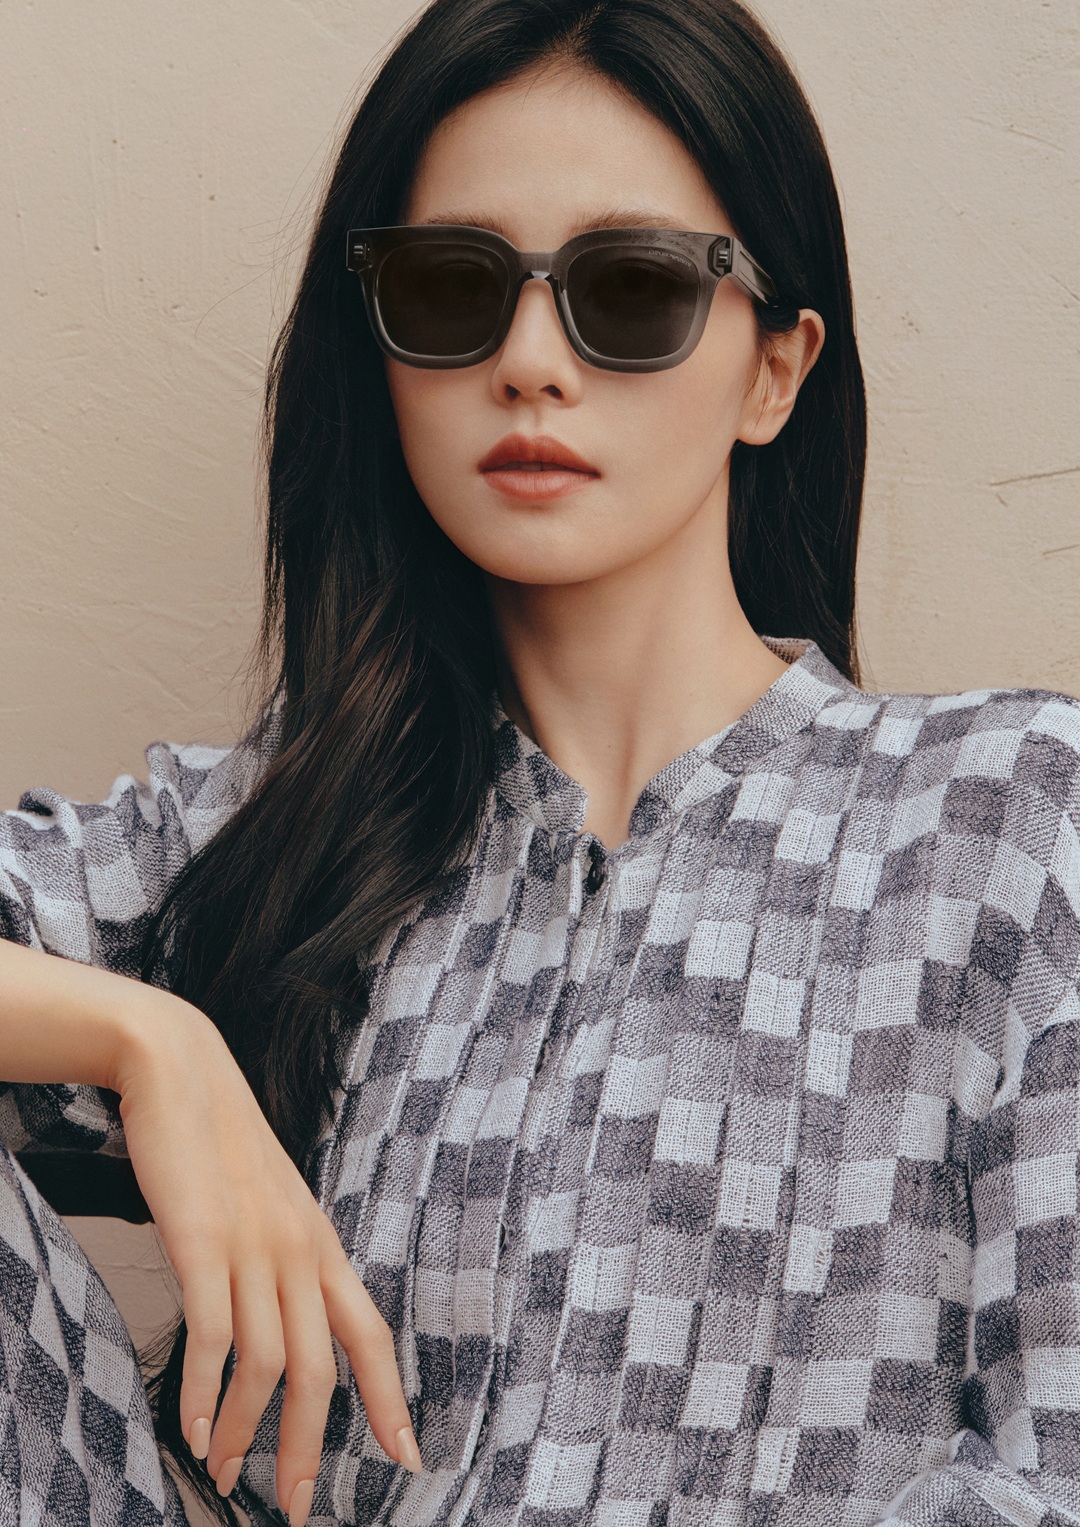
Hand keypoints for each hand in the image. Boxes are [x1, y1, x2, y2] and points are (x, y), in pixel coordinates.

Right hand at [111, 996, 420, 1524]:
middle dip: (312, 1449)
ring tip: (221, 1472)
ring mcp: (252, 1246)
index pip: (371, 1334)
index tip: (408, 1460)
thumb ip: (287, 1257)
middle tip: (299, 1506)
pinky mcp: (201, 1242)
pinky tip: (188, 1428)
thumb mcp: (275, 1201)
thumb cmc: (223, 1143)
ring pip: (266, 1367)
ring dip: (243, 1432)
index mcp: (322, 1243)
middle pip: (322, 1371)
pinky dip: (199, 1395)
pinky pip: (209, 1338)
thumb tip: (284, 1321)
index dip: (393, 1401)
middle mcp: (299, 1250)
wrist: (182, 1070)